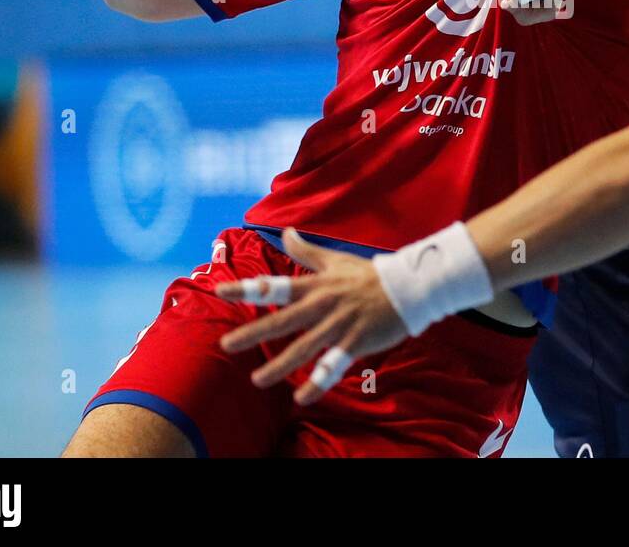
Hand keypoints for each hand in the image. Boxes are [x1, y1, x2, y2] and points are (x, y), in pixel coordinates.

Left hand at [215, 228, 409, 405]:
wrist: (407, 288)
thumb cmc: (368, 274)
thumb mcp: (335, 260)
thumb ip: (306, 251)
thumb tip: (285, 232)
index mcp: (316, 285)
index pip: (276, 286)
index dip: (248, 289)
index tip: (221, 292)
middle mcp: (322, 305)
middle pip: (283, 320)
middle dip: (253, 333)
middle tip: (226, 345)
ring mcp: (338, 325)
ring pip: (304, 348)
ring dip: (280, 365)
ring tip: (258, 380)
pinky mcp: (354, 342)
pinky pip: (332, 365)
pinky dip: (318, 382)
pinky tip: (302, 397)